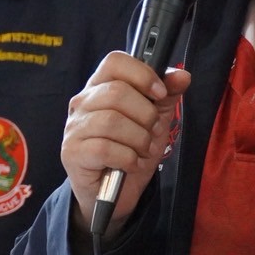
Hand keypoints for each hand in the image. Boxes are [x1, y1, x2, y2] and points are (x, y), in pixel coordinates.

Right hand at [61, 52, 190, 234]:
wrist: (113, 193)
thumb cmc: (129, 149)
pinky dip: (128, 158)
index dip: (142, 74)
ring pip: (112, 121)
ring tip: (144, 150)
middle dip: (145, 115)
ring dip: (139, 139)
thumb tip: (183, 76)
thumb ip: (166, 95)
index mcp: (100, 86)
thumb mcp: (154, 120)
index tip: (160, 93)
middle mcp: (82, 102)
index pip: (115, 62)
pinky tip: (132, 164)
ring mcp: (74, 127)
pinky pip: (105, 148)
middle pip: (116, 92)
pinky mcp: (72, 152)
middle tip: (153, 132)